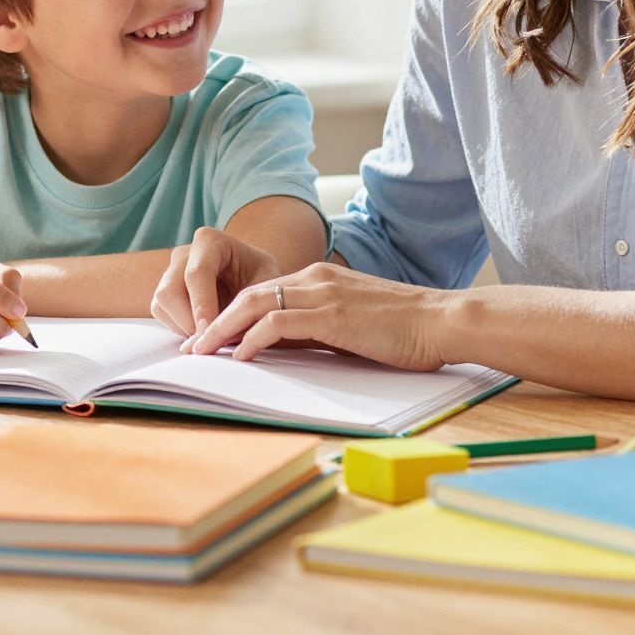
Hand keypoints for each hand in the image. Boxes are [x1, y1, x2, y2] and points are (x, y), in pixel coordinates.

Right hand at [151, 226, 280, 336]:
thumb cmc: (260, 276)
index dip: (202, 305)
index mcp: (210, 241)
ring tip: (213, 336)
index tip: (212, 333)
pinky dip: (179, 329)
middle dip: (189, 321)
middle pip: (170, 291)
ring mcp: (170, 271)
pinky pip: (161, 313)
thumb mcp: (265, 285)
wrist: (251, 275)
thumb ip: (248, 307)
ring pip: (162, 304)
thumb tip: (224, 338)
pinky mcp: (165, 291)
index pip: (197, 273)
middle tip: (212, 342)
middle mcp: (184, 254)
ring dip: (184, 327)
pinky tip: (203, 331)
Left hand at [182, 262, 460, 370]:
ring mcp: (322, 293)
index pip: (264, 291)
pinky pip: (277, 325)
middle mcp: (316, 278)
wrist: (442, 320)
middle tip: (192, 347)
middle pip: (248, 294)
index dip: (233, 314)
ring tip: (202, 352)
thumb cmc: (406, 328)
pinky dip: (252, 340)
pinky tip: (238, 357)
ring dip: (222, 330)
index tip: (212, 338)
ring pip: (254, 305)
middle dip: (215, 321)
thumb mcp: (354, 323)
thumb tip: (288, 348)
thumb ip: (320, 327)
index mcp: (321, 278)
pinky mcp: (330, 315)